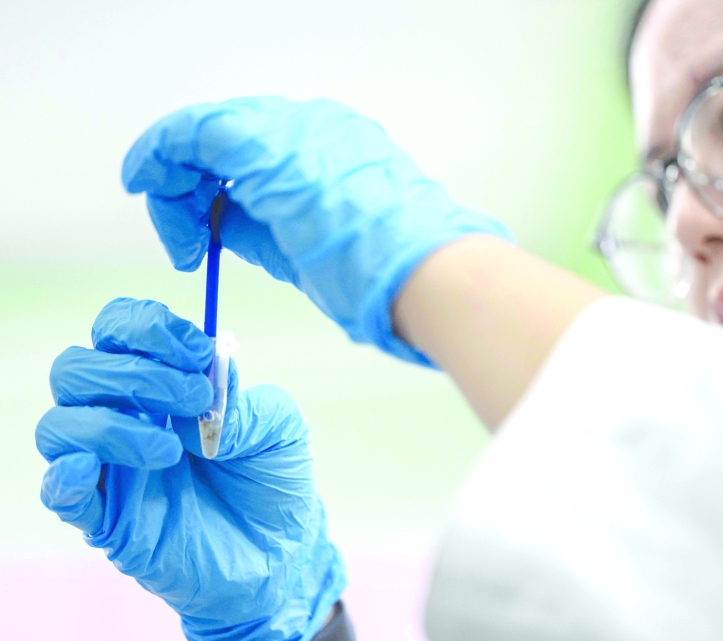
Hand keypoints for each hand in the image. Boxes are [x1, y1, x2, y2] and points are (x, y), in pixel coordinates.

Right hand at [35, 297, 345, 640]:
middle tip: (194, 399)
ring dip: (112, 424)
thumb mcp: (280, 427)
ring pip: (60, 423)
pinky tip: (101, 468)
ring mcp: (111, 468)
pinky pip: (58, 490)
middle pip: (76, 368)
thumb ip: (243, 399)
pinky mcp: (107, 519)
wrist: (282, 554)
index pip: (118, 329)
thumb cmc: (274, 482)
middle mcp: (124, 416)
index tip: (197, 352)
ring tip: (174, 450)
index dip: (147, 328)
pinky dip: (68, 474)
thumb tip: (196, 395)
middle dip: (134, 373)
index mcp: (161, 382)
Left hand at [121, 96, 513, 365]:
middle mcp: (317, 126)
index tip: (203, 230)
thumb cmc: (392, 278)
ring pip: (207, 134)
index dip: (221, 190)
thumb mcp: (331, 248)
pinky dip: (158, 155)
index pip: (259, 153)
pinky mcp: (264, 145)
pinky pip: (191, 133)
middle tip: (184, 240)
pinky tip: (144, 183)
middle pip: (229, 140)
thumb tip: (231, 229)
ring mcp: (294, 130)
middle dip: (193, 188)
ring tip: (178, 238)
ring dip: (177, 184)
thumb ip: (280, 227)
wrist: (426, 274)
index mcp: (342, 149)